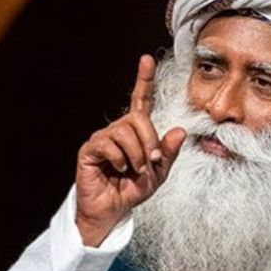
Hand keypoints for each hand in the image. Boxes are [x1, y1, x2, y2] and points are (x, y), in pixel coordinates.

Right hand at [75, 54, 187, 245]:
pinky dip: (120, 159)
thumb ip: (169, 152)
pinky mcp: (90, 150)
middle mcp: (118, 130)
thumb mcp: (159, 173)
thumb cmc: (132, 190)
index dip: (143, 79)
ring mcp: (102, 139)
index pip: (140, 100)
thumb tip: (180, 131)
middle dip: (150, 141)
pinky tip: (119, 170)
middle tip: (151, 162)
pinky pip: (108, 145)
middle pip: (137, 119)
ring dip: (137, 154)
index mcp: (135, 132)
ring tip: (135, 170)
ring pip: (124, 131)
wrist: (112, 211)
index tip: (146, 59)